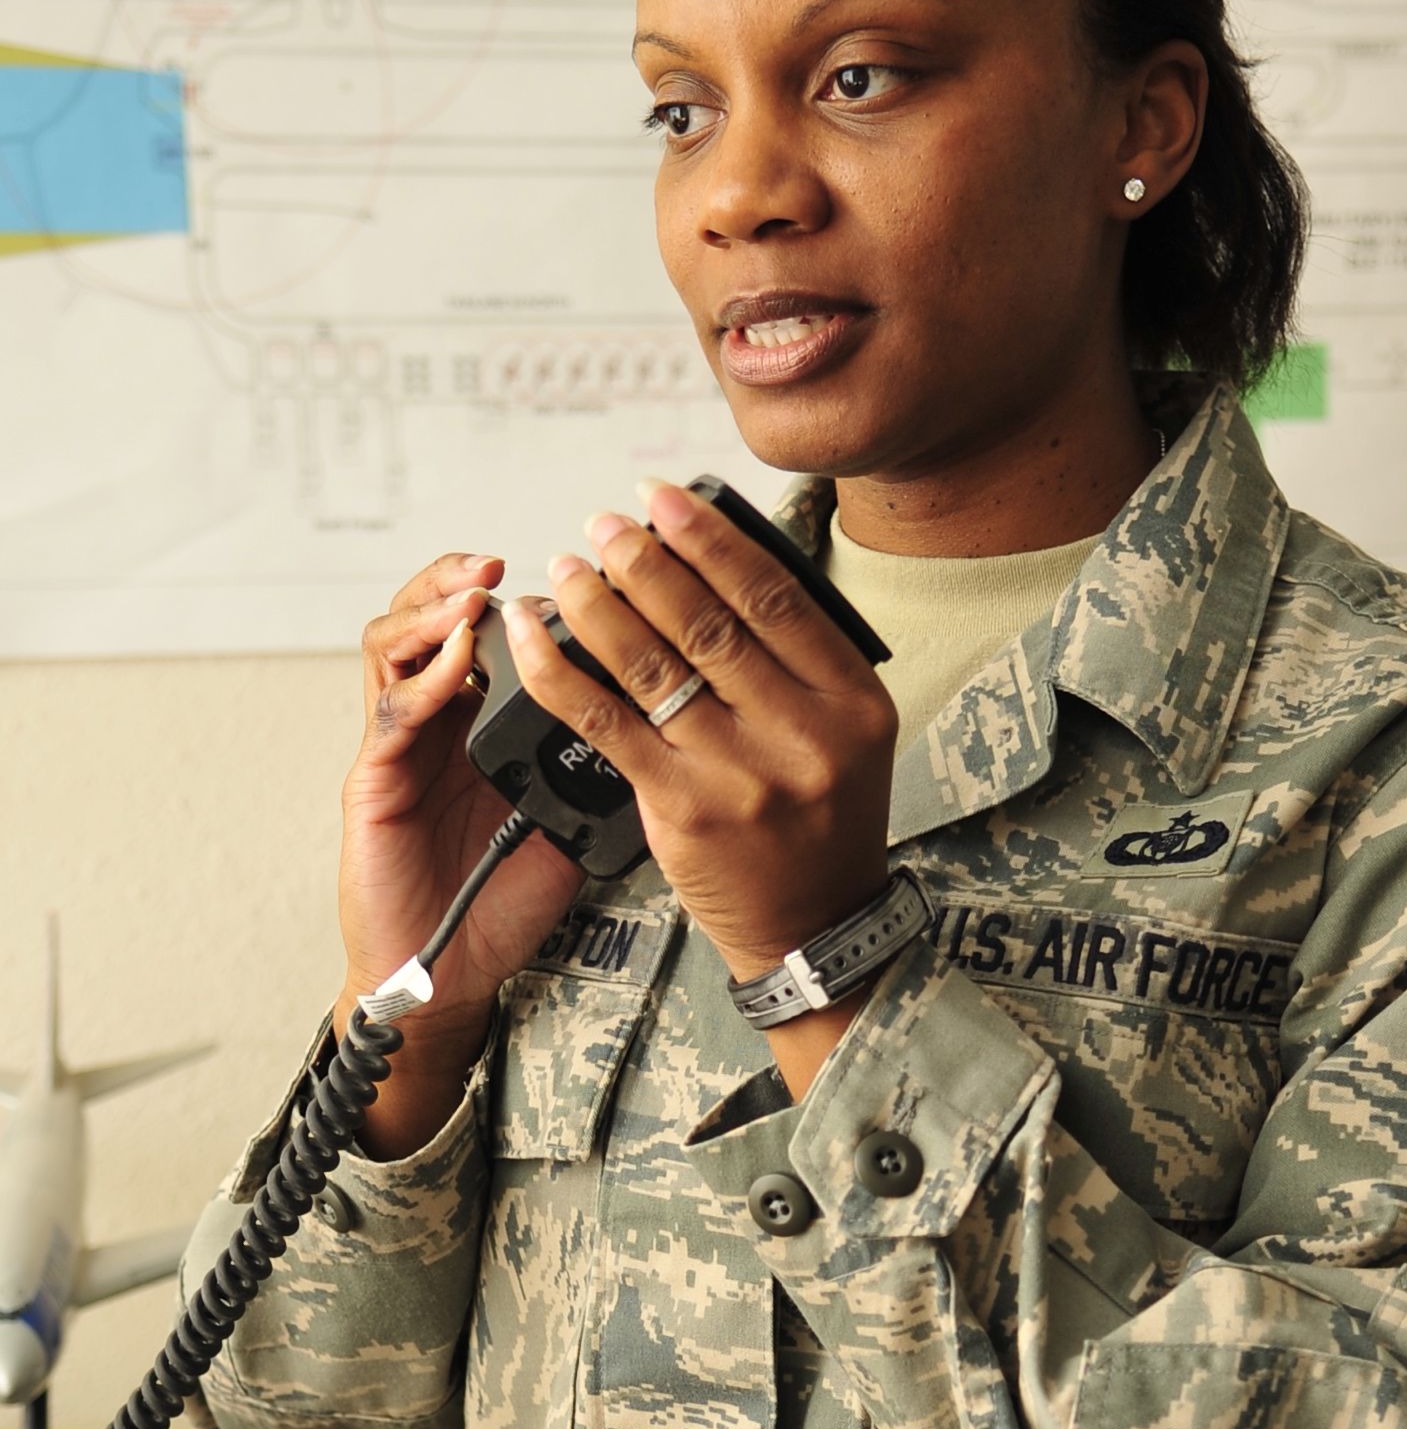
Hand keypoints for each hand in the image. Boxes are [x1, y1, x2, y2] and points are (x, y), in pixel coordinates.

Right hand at [337, 550, 585, 1047]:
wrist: (450, 974)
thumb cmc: (501, 903)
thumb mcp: (571, 825)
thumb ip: (597, 771)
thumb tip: (665, 725)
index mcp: (479, 727)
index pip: (483, 636)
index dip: (511, 600)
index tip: (557, 579)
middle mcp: (434, 726)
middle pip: (427, 621)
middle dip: (455, 580)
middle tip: (496, 564)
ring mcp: (399, 748)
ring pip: (394, 647)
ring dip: (432, 611)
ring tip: (472, 594)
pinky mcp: (373, 780)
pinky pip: (392, 712)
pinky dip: (425, 678)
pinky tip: (457, 660)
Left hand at [500, 481, 897, 991]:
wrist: (810, 928)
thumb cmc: (818, 822)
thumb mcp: (842, 735)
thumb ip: (796, 662)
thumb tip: (716, 565)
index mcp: (852, 702)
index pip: (774, 596)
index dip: (710, 538)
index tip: (663, 500)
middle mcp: (802, 733)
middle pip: (709, 619)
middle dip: (644, 558)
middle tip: (603, 524)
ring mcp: (740, 773)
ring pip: (651, 662)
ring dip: (596, 601)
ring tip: (566, 567)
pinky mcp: (680, 806)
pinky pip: (604, 721)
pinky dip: (559, 668)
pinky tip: (533, 634)